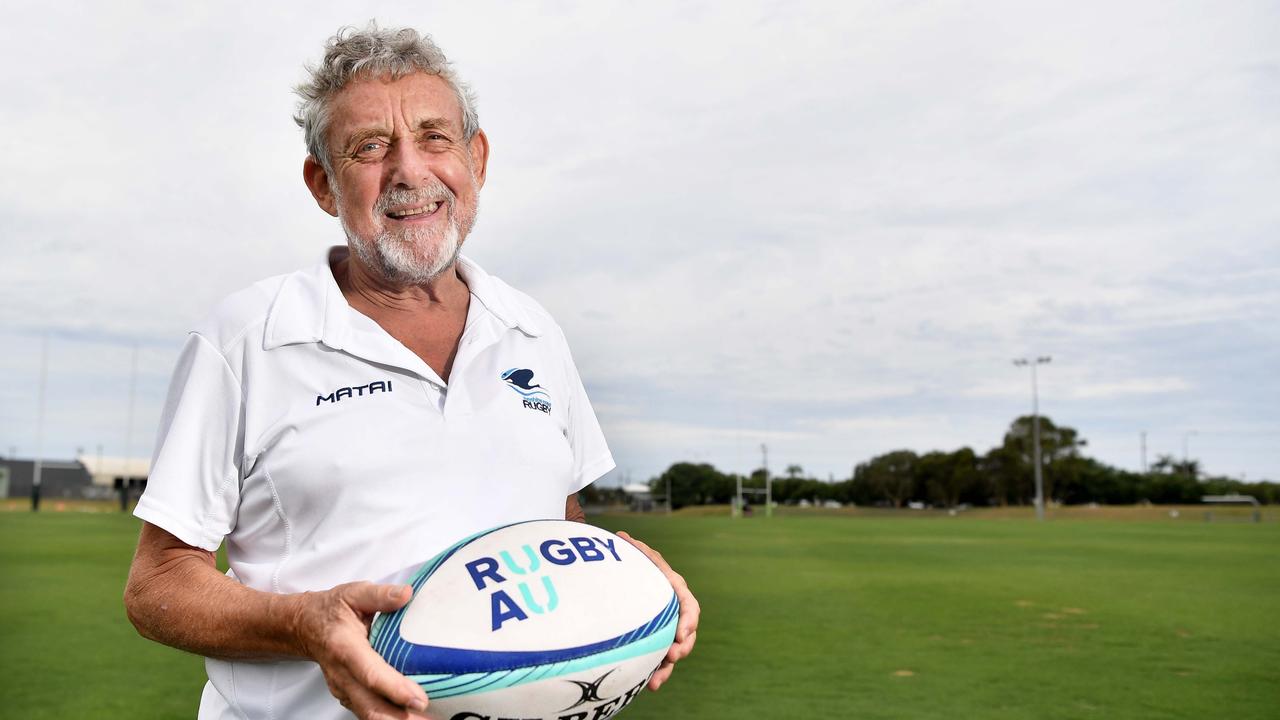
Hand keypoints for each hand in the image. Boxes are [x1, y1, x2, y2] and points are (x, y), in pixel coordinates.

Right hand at [290, 582, 429, 718]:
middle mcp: (342, 675)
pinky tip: (413, 716)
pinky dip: (391, 718)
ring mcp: (344, 689)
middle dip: (401, 718)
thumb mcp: (354, 594)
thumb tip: (406, 594)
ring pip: (371, 714)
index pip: (371, 674)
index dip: (395, 689)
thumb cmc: (331, 610)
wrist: (304, 626)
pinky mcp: (350, 696)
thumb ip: (380, 595)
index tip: (418, 699)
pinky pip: (370, 712)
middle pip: (372, 707)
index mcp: (345, 648)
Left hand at [615, 531, 699, 690]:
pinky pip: (660, 659)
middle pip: (687, 634)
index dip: (688, 620)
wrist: (622, 580)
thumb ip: (633, 551)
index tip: (680, 634)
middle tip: (672, 656)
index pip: (690, 606)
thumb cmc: (633, 566)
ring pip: (674, 651)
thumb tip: (621, 537)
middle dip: (682, 648)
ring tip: (656, 680)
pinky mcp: (654, 642)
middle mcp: (674, 612)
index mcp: (674, 591)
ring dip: (668, 666)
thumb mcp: (635, 557)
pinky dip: (657, 672)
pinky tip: (649, 685)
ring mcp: (665, 629)